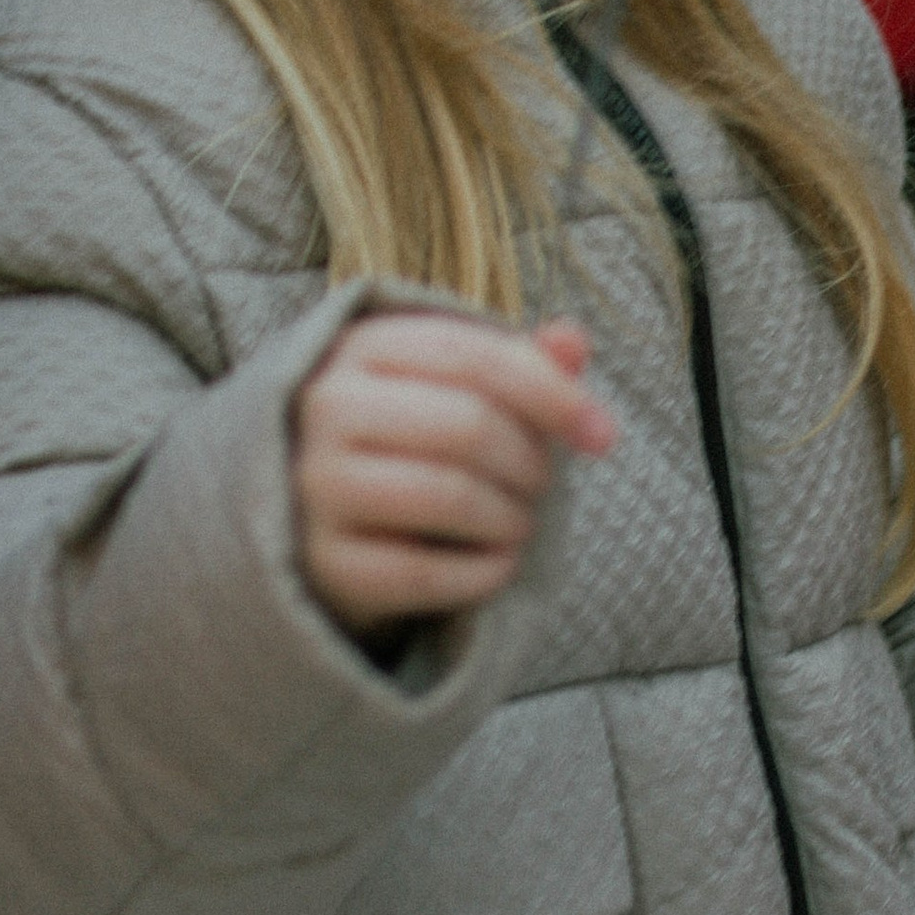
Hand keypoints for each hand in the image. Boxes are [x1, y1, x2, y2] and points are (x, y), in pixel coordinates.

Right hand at [290, 308, 614, 643]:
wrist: (312, 517)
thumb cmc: (404, 441)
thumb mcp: (451, 387)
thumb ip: (516, 361)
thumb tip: (574, 341)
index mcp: (361, 347)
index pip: (474, 355)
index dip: (553, 394)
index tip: (602, 435)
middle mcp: (327, 408)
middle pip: (467, 426)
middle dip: (530, 463)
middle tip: (541, 484)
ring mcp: (316, 485)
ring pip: (449, 496)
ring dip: (512, 517)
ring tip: (520, 521)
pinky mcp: (324, 560)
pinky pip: (426, 572)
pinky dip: (484, 572)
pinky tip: (497, 563)